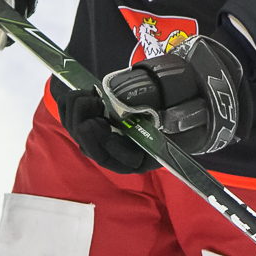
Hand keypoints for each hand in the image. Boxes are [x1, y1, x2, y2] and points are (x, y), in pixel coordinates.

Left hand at [56, 36, 249, 175]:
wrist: (174, 93)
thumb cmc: (183, 105)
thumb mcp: (186, 110)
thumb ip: (180, 115)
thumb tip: (173, 117)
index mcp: (143, 157)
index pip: (123, 162)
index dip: (111, 148)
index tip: (106, 127)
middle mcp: (122, 153)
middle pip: (96, 151)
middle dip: (87, 131)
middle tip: (89, 106)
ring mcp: (104, 138)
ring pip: (81, 137)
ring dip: (76, 116)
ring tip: (85, 95)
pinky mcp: (93, 122)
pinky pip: (74, 121)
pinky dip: (70, 107)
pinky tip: (76, 93)